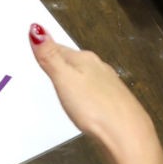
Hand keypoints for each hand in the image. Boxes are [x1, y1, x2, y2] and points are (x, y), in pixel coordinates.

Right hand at [28, 23, 161, 163]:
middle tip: (45, 59)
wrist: (127, 135)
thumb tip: (36, 28)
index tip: (35, 41)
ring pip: (85, 75)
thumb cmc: (95, 108)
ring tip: (60, 79)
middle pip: (73, 60)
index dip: (45, 46)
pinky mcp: (113, 102)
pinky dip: (84, 91)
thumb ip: (50, 57)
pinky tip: (82, 99)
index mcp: (86, 60)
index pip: (59, 48)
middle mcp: (100, 68)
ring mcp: (109, 85)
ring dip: (72, 76)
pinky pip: (94, 91)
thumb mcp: (65, 80)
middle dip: (59, 60)